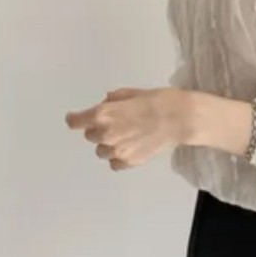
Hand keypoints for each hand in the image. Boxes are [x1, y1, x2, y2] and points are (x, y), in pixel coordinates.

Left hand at [65, 87, 194, 171]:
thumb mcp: (133, 93)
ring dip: (108, 144)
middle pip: (90, 135)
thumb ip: (115, 100)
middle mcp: (105, 134)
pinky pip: (114, 163)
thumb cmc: (158, 100)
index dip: (76, 118)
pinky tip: (131, 148)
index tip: (77, 118)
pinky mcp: (129, 162)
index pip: (75, 121)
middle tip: (116, 123)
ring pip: (101, 151)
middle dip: (99, 129)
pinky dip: (118, 157)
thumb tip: (107, 103)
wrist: (180, 118)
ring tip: (126, 137)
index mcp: (103, 114)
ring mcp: (116, 151)